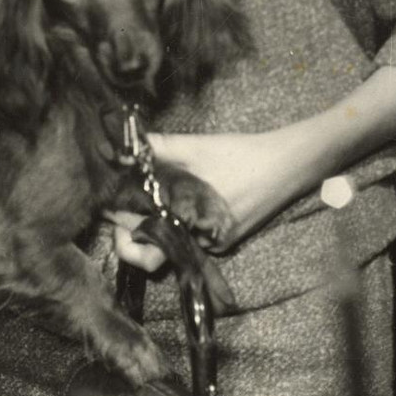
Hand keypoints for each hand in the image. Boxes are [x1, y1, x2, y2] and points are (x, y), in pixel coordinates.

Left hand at [106, 128, 289, 271]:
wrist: (286, 165)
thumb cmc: (238, 155)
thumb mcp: (194, 146)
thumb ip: (155, 149)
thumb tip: (117, 150)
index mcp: (187, 224)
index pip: (140, 243)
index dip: (120, 225)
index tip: (108, 205)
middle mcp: (199, 243)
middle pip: (153, 248)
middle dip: (135, 227)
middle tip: (123, 203)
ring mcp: (214, 244)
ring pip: (173, 239)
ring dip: (158, 220)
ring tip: (151, 195)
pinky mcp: (224, 239)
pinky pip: (191, 234)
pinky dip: (181, 218)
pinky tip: (181, 195)